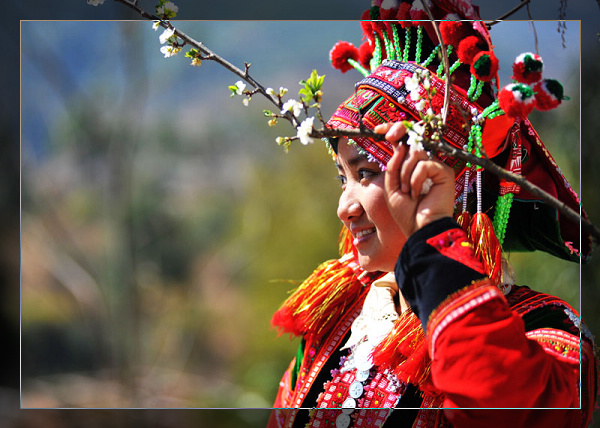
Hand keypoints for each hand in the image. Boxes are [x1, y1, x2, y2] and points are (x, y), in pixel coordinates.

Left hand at [375, 122, 455, 236]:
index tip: (378, 130)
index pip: (405, 142)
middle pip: (411, 141)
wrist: (420, 228)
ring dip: (404, 173)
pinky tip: (417, 193)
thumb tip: (399, 145)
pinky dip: (415, 179)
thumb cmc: (407, 212)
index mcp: (412, 166)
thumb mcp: (391, 187)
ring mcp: (435, 167)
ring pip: (415, 153)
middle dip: (398, 145)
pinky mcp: (444, 172)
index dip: (394, 130)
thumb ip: (393, 166)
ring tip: (407, 191)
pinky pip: (424, 164)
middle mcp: (425, 163)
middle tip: (390, 146)